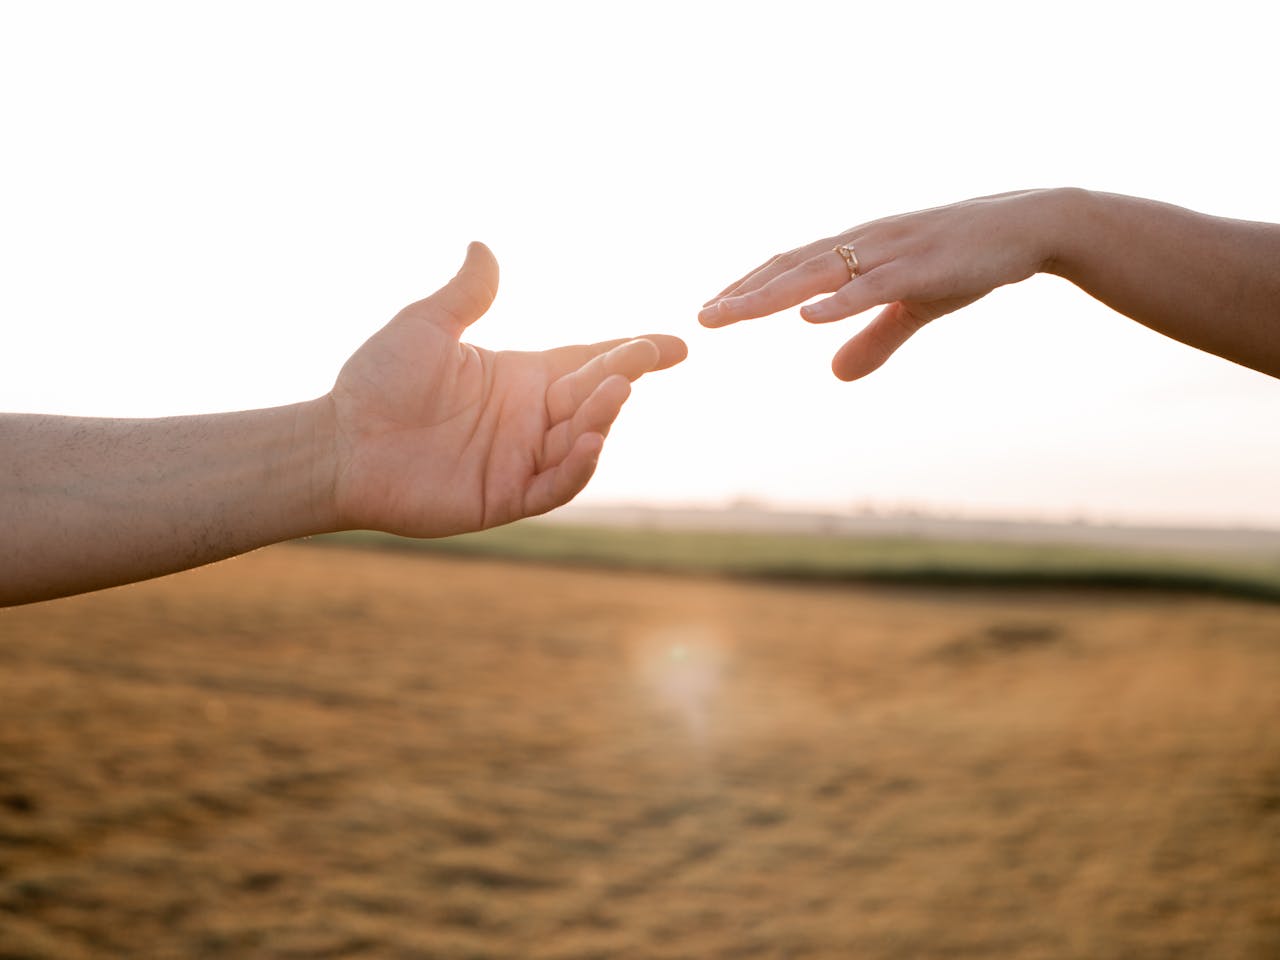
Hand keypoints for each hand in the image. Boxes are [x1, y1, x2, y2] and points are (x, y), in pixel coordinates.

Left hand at [325, 242, 685, 536]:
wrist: (339, 443)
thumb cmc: (376, 382)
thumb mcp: (425, 326)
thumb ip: (465, 293)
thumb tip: (483, 246)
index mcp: (520, 377)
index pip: (588, 361)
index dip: (631, 353)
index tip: (674, 343)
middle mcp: (529, 418)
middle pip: (592, 396)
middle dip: (623, 377)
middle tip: (646, 358)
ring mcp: (520, 459)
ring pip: (580, 440)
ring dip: (603, 418)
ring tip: (615, 391)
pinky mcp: (505, 497)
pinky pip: (554, 485)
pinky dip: (577, 468)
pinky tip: (588, 443)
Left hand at [697, 190, 1056, 379]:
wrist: (1027, 226)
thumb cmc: (964, 260)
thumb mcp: (912, 307)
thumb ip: (873, 340)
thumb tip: (835, 376)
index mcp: (856, 251)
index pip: (788, 266)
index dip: (748, 287)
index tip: (710, 311)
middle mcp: (863, 244)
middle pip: (790, 267)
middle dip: (744, 293)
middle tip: (702, 318)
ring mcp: (890, 252)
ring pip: (820, 274)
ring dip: (772, 294)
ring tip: (734, 314)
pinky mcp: (921, 267)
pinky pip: (872, 287)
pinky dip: (839, 302)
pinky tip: (808, 317)